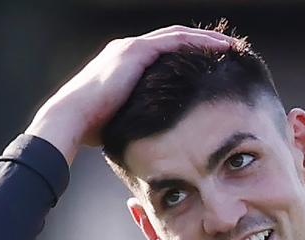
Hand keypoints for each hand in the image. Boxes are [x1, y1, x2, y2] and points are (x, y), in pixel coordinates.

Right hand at [25, 25, 231, 164]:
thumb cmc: (93, 128)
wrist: (71, 119)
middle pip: (175, 40)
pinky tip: (219, 48)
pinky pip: (175, 41)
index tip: (214, 66)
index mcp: (126, 65)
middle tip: (230, 50)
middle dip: (203, 44)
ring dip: (207, 40)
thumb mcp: (124, 119)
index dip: (191, 57)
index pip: (166, 55)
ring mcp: (132, 48)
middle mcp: (129, 50)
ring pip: (179, 36)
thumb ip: (139, 118)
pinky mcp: (135, 51)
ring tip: (232, 46)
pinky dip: (199, 42)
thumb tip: (154, 138)